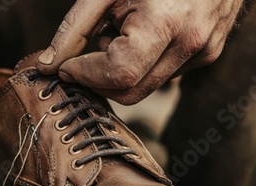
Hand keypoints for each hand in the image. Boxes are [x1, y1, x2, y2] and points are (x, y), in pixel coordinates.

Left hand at [36, 0, 242, 104]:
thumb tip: (48, 65)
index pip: (118, 75)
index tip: (67, 66)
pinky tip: (138, 36)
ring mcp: (204, 52)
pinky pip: (164, 75)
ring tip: (116, 35)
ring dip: (119, 73)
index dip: (86, 75)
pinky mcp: (208, 54)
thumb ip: (74, 29)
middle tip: (82, 59)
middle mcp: (191, 43)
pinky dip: (141, 65)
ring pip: (146, 87)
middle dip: (99, 82)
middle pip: (131, 93)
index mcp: (165, 22)